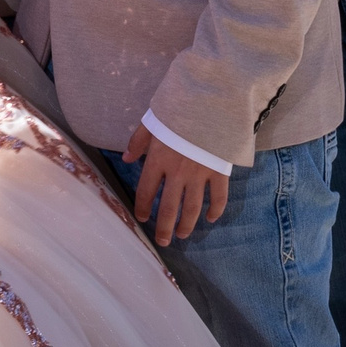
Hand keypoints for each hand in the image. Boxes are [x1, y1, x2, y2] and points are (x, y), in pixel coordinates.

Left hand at [122, 122, 229, 246]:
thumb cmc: (177, 112)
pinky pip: (219, 197)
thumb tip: (126, 159)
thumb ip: (137, 142)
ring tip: (182, 235)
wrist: (209, 105)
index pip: (145, 191)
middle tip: (162, 241)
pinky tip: (210, 218)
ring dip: (187, 224)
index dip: (142, 207)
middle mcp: (177, 172)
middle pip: (168, 207)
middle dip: (164, 227)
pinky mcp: (219, 172)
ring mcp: (199, 174)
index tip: (141, 217)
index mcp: (158, 160)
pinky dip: (216, 209)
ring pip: (192, 207)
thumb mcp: (151, 122)